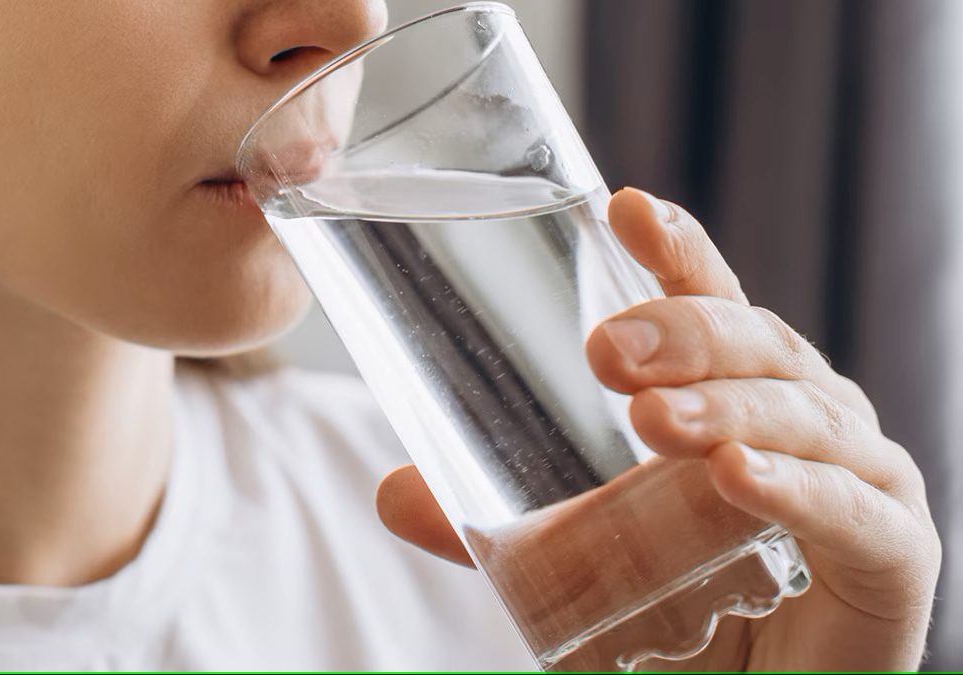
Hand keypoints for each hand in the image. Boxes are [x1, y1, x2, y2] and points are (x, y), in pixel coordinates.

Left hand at [375, 188, 940, 670]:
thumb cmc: (680, 621)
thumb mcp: (583, 561)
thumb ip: (499, 529)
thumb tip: (393, 491)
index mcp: (739, 400)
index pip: (714, 306)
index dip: (677, 253)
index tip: (623, 206)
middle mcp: (808, 424)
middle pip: (760, 346)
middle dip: (688, 334)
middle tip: (607, 349)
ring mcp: (860, 481)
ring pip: (804, 415)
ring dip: (726, 408)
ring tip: (652, 419)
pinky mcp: (892, 557)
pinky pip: (853, 511)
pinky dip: (796, 489)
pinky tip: (736, 478)